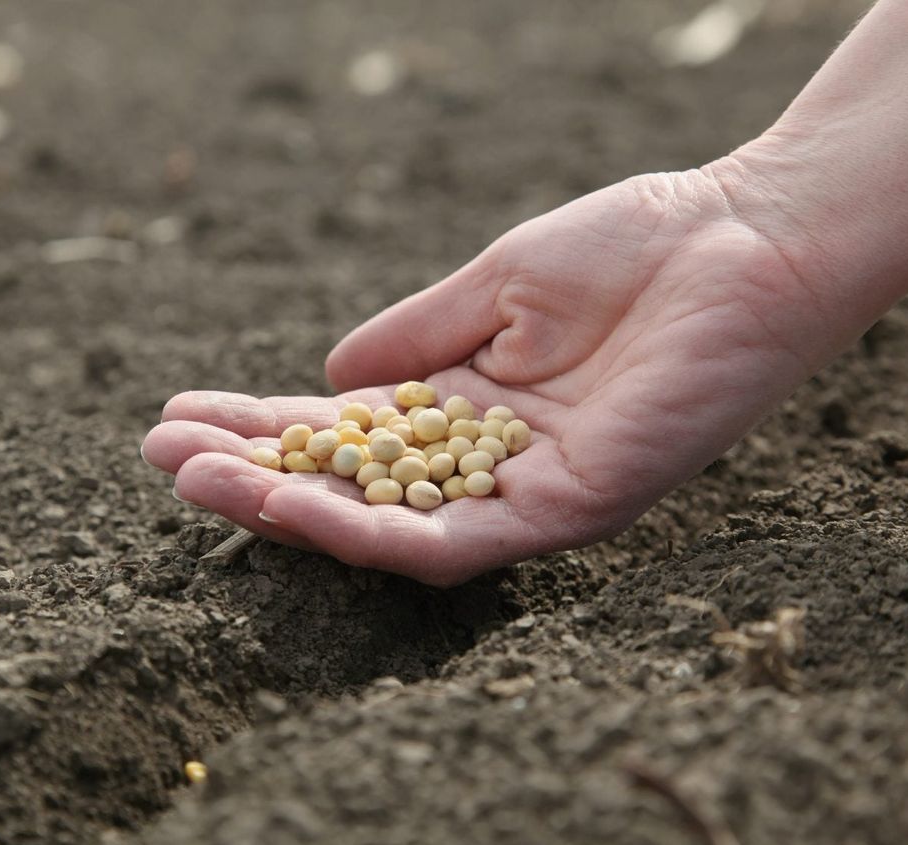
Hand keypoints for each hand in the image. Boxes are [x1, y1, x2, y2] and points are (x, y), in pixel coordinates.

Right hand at [143, 160, 830, 586]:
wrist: (745, 239)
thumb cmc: (633, 246)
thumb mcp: (496, 286)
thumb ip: (416, 336)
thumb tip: (330, 378)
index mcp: (468, 408)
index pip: (345, 436)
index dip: (260, 430)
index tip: (176, 418)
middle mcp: (488, 465)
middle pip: (353, 491)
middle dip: (255, 476)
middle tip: (162, 458)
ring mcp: (528, 495)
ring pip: (390, 533)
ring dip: (292, 512)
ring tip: (203, 483)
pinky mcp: (573, 511)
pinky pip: (458, 543)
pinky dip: (372, 532)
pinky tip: (295, 507)